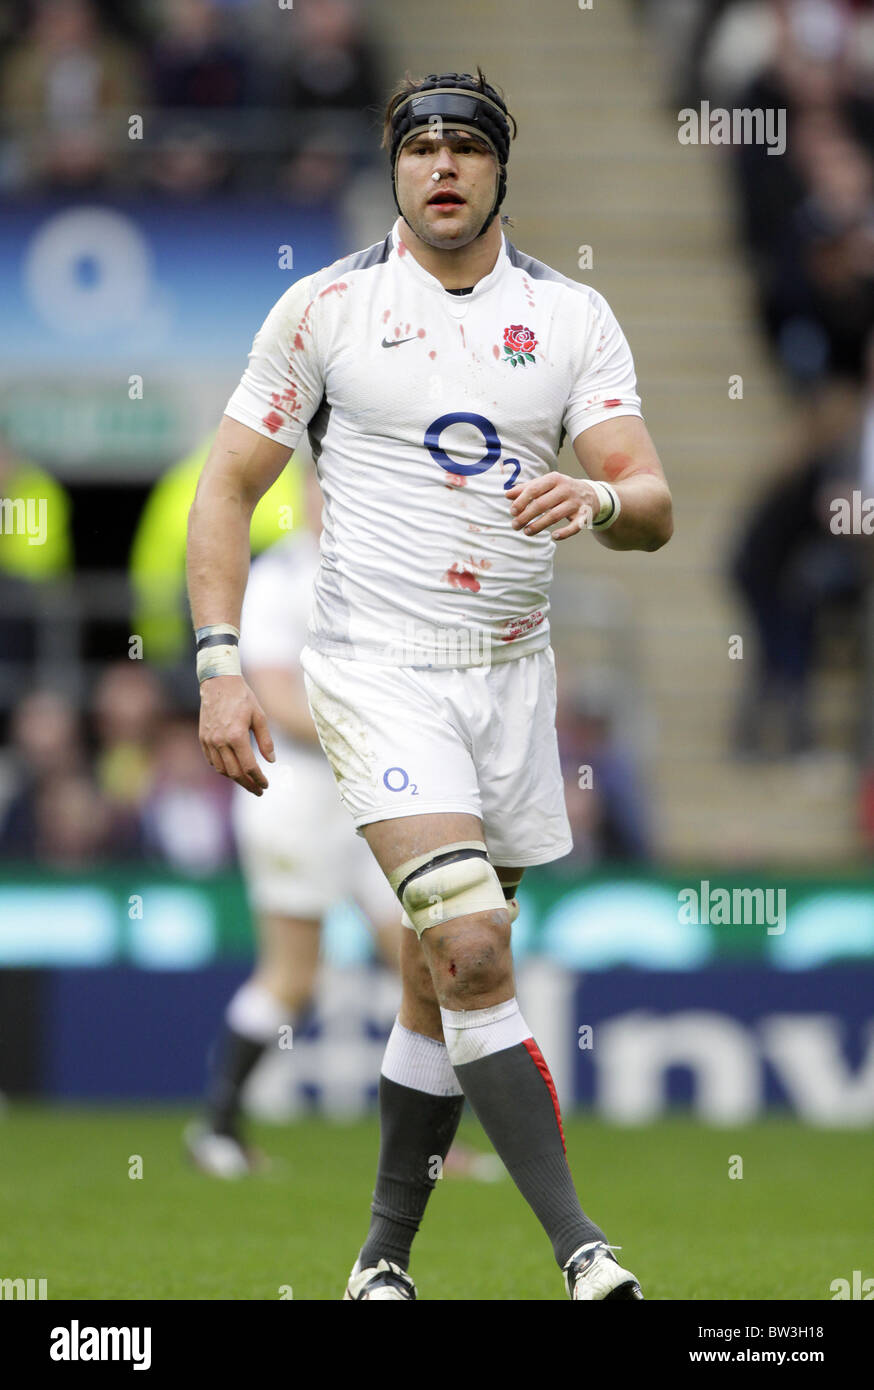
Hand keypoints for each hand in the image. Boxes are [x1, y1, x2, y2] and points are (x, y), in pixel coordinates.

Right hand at [198, 674, 274, 795]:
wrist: (218, 683)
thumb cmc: (242, 698)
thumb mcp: (260, 716)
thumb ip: (266, 740)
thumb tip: (271, 760)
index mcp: (236, 736)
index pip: (249, 766)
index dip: (258, 779)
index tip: (266, 785)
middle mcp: (220, 741)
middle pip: (234, 773)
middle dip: (248, 784)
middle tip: (259, 790)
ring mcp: (209, 740)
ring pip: (222, 769)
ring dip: (235, 778)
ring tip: (247, 781)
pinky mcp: (203, 738)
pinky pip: (212, 760)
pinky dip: (222, 768)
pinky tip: (232, 769)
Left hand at [507, 472, 599, 540]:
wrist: (591, 493)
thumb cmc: (561, 489)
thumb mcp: (546, 484)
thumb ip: (527, 488)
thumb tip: (507, 495)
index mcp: (554, 479)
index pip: (534, 489)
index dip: (522, 501)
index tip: (512, 511)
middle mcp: (566, 489)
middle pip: (542, 504)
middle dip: (526, 516)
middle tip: (515, 525)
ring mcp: (576, 503)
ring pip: (554, 516)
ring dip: (538, 526)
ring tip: (526, 532)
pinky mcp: (584, 515)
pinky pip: (574, 526)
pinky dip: (565, 532)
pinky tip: (554, 536)